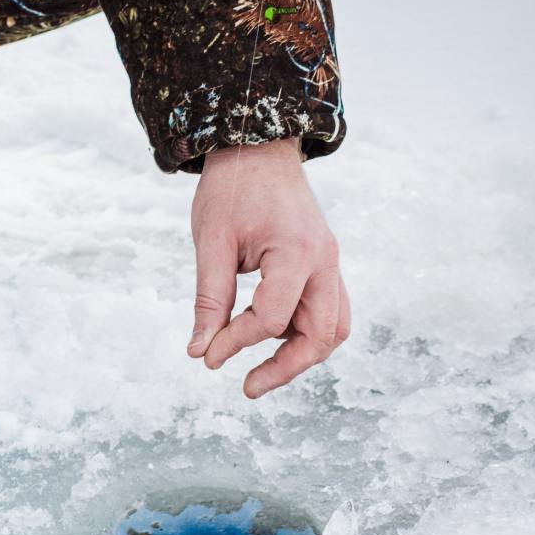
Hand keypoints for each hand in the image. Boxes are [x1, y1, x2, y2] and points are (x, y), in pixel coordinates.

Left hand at [187, 138, 349, 397]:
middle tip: (247, 387)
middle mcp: (325, 261)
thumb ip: (209, 299)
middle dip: (285, 368)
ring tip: (260, 372)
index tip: (206, 357)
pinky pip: (329, 311)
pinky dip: (306, 333)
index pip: (272, 318)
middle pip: (322, 335)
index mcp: (298, 252)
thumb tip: (200, 352)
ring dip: (301, 355)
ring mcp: (331, 263)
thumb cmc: (232, 188)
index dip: (237, 342)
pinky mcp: (325, 264)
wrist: (258, 146)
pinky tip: (271, 341)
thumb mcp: (211, 241)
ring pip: (333, 328)